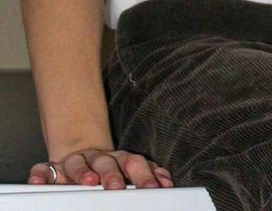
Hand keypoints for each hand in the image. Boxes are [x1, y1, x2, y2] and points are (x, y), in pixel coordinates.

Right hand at [28, 149, 172, 188]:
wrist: (81, 150)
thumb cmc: (108, 166)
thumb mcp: (128, 167)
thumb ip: (146, 173)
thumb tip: (166, 182)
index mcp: (119, 159)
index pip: (133, 163)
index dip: (144, 175)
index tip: (152, 188)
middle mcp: (98, 158)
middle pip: (106, 162)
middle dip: (112, 174)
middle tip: (117, 186)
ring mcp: (74, 161)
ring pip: (78, 163)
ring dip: (82, 172)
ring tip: (87, 181)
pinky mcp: (52, 168)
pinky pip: (44, 169)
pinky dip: (41, 175)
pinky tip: (40, 182)